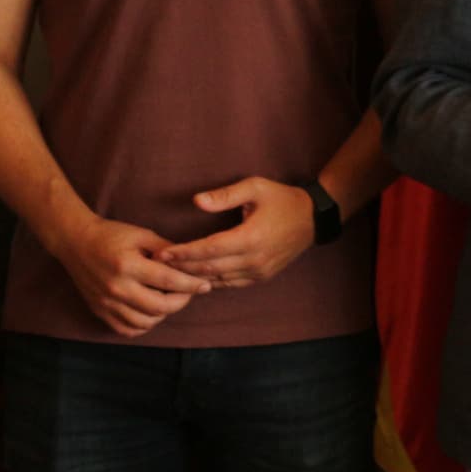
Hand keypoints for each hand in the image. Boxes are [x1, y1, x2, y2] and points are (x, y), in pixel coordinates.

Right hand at [53, 214, 213, 337]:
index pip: (168, 281)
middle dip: (181, 301)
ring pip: (145, 322)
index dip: (191, 284)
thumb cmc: (111, 234)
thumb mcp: (141, 235)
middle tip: (190, 292)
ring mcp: (107, 303)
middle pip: (160, 306)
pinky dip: (144, 324)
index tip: (206, 285)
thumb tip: (191, 262)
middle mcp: (117, 288)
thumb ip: (166, 249)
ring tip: (170, 300)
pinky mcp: (100, 311)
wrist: (75, 242)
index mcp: (128, 265)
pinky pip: (127, 329)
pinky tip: (151, 311)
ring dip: (163, 314)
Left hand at [157, 178, 315, 290]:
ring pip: (218, 279)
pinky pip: (230, 283)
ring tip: (170, 273)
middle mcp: (253, 259)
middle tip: (158, 264)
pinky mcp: (261, 277)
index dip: (184, 253)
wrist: (312, 219)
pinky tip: (196, 277)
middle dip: (181, 267)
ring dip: (194, 277)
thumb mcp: (255, 187)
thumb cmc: (282, 199)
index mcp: (250, 237)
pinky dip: (212, 281)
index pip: (209, 249)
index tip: (163, 253)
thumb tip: (196, 201)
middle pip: (209, 268)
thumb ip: (225, 195)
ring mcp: (258, 272)